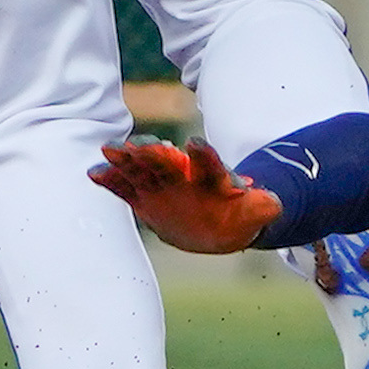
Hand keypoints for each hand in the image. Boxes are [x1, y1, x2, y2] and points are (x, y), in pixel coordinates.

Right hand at [88, 137, 279, 254]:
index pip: (209, 163)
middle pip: (168, 162)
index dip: (204, 155)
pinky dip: (111, 180)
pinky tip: (93, 172)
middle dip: (155, 153)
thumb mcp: (256, 213)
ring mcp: (162, 184)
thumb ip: (263, 207)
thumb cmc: (240, 215)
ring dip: (127, 159)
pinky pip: (125, 188)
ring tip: (109, 149)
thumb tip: (274, 203)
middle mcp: (184, 175)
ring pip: (143, 169)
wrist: (219, 223)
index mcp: (212, 177)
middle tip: (141, 145)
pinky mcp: (145, 197)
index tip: (195, 145)